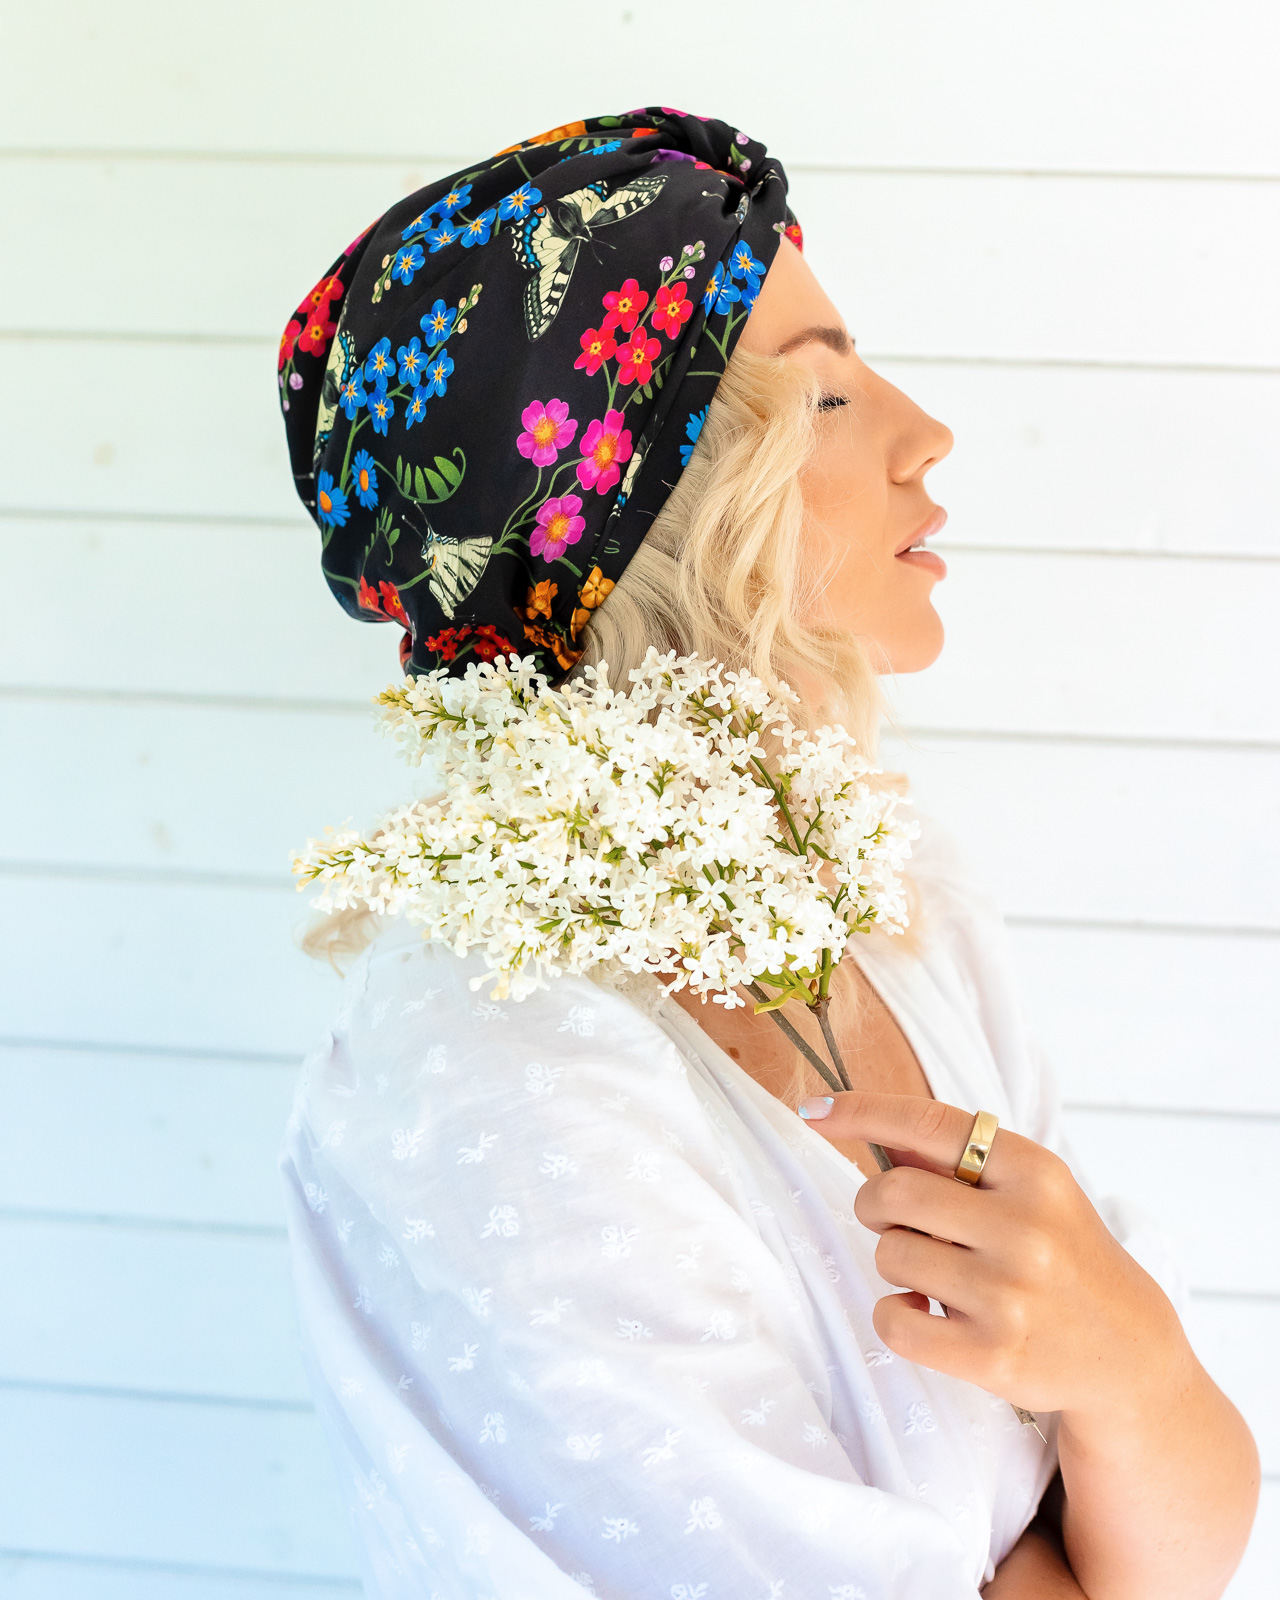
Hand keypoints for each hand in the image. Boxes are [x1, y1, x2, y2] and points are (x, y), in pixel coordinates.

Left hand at [798, 1090, 1184, 1418]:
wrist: (1125, 1352)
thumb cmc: (1061, 1254)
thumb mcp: (1030, 1191)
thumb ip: (958, 1161)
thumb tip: (869, 1124)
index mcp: (1034, 1171)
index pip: (928, 1123)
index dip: (861, 1112)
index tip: (813, 1109)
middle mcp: (1026, 1227)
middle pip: (891, 1191)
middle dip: (878, 1205)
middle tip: (902, 1222)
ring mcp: (1009, 1295)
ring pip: (888, 1254)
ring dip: (895, 1262)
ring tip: (937, 1274)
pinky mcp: (992, 1356)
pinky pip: (892, 1320)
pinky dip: (895, 1314)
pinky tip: (929, 1313)